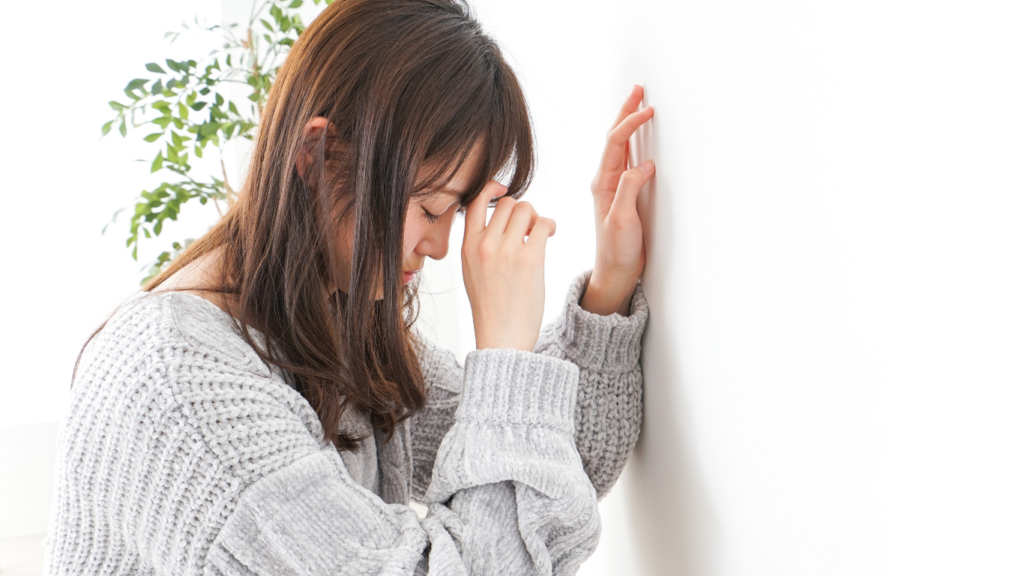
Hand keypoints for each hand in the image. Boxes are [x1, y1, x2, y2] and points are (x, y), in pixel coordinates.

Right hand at [462, 181, 556, 351]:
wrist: (502, 338)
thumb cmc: (491, 308)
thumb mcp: (471, 273)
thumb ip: (478, 246)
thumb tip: (499, 220)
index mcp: (467, 247)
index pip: (474, 202)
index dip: (491, 189)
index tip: (504, 192)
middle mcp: (484, 245)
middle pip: (507, 203)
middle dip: (522, 211)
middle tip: (529, 229)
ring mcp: (506, 251)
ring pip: (526, 208)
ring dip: (537, 217)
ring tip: (540, 234)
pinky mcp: (530, 259)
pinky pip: (544, 224)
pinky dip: (550, 225)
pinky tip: (551, 235)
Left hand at [580, 84, 655, 315]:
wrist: (616, 272)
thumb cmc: (617, 250)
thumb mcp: (622, 220)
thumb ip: (630, 190)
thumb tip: (644, 164)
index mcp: (603, 183)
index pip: (616, 143)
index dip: (631, 123)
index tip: (648, 109)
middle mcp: (606, 181)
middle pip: (615, 138)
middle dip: (626, 112)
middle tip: (638, 90)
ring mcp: (614, 187)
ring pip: (622, 147)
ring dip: (630, 124)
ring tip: (639, 104)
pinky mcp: (624, 194)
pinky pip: (629, 160)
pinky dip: (636, 143)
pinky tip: (642, 138)